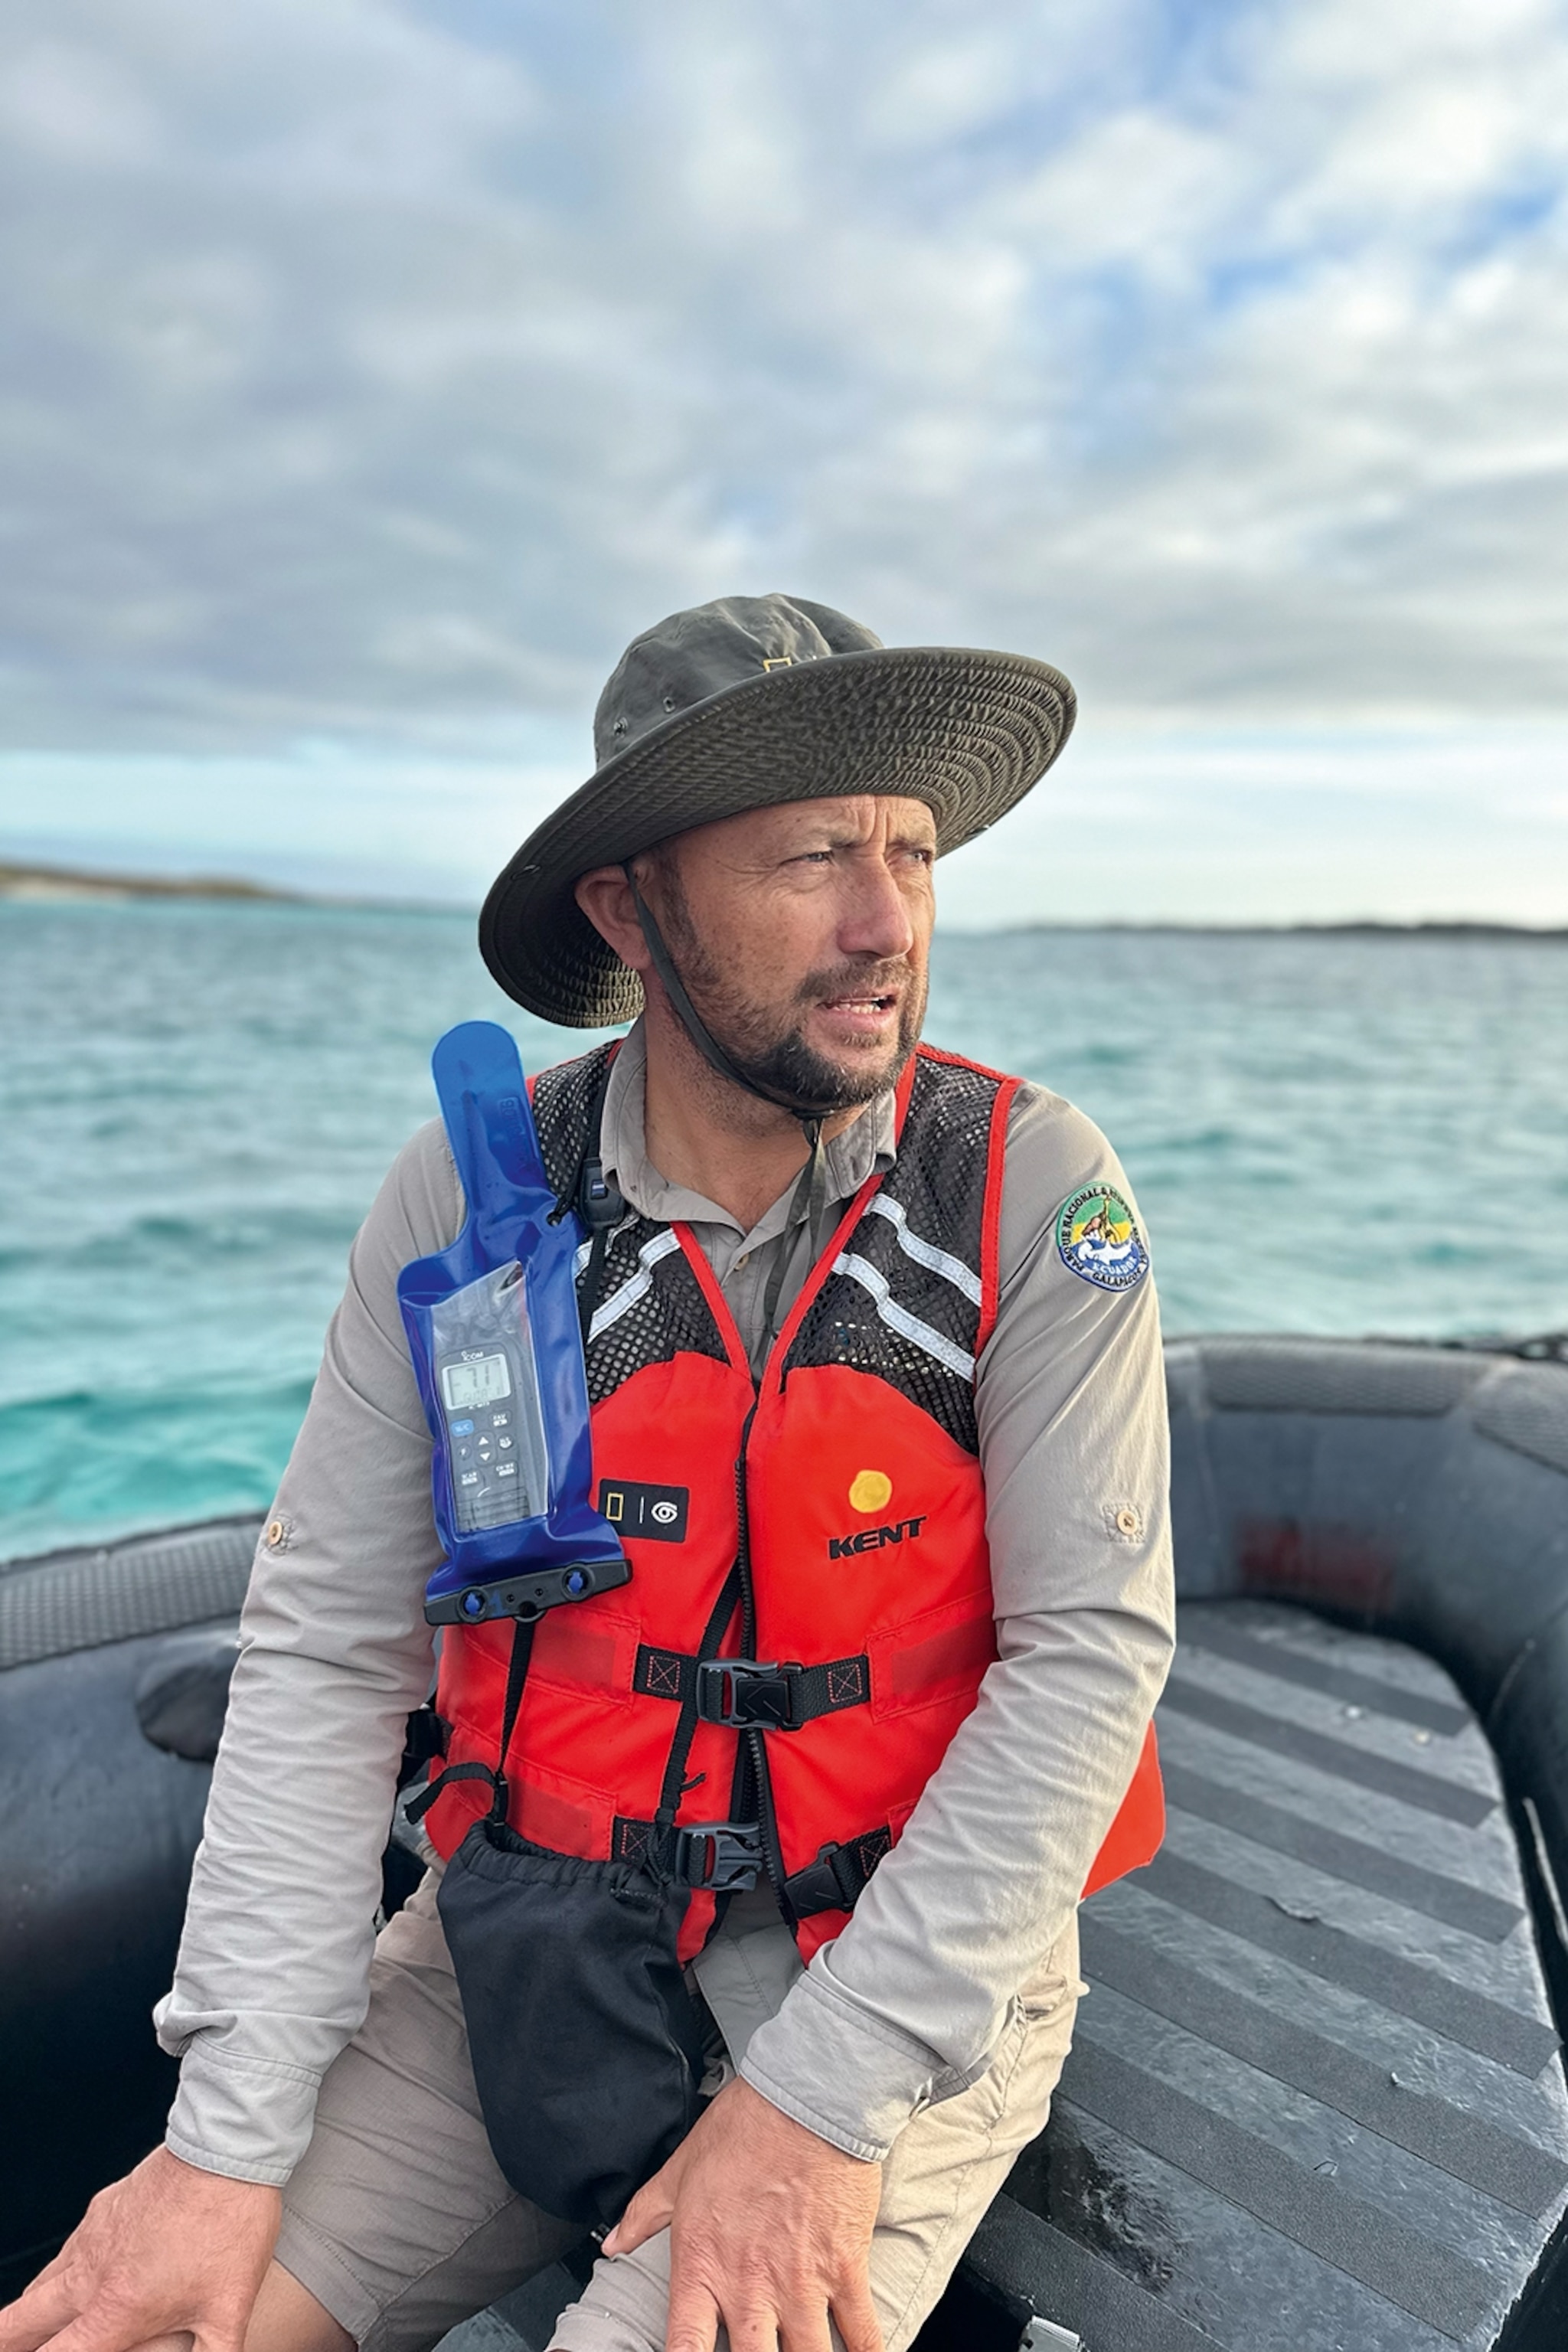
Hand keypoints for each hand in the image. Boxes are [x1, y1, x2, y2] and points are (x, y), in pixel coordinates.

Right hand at [0, 2146, 280, 2351]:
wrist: (226, 2149)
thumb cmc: (231, 2227)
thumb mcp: (230, 2310)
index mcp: (115, 2310)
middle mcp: (91, 2276)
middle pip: (19, 2322)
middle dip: (9, 2340)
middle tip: (10, 2346)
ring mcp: (93, 2237)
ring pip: (40, 2285)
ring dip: (31, 2311)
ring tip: (34, 2328)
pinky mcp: (103, 2208)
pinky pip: (69, 2249)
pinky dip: (60, 2273)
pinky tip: (77, 2277)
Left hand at [603, 2076, 882, 2351]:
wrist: (804, 2097)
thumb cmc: (743, 2128)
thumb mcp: (680, 2170)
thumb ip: (645, 2214)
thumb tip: (613, 2243)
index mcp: (703, 2265)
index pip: (685, 2348)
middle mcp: (750, 2286)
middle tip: (758, 2351)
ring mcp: (801, 2283)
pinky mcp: (845, 2269)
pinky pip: (862, 2333)